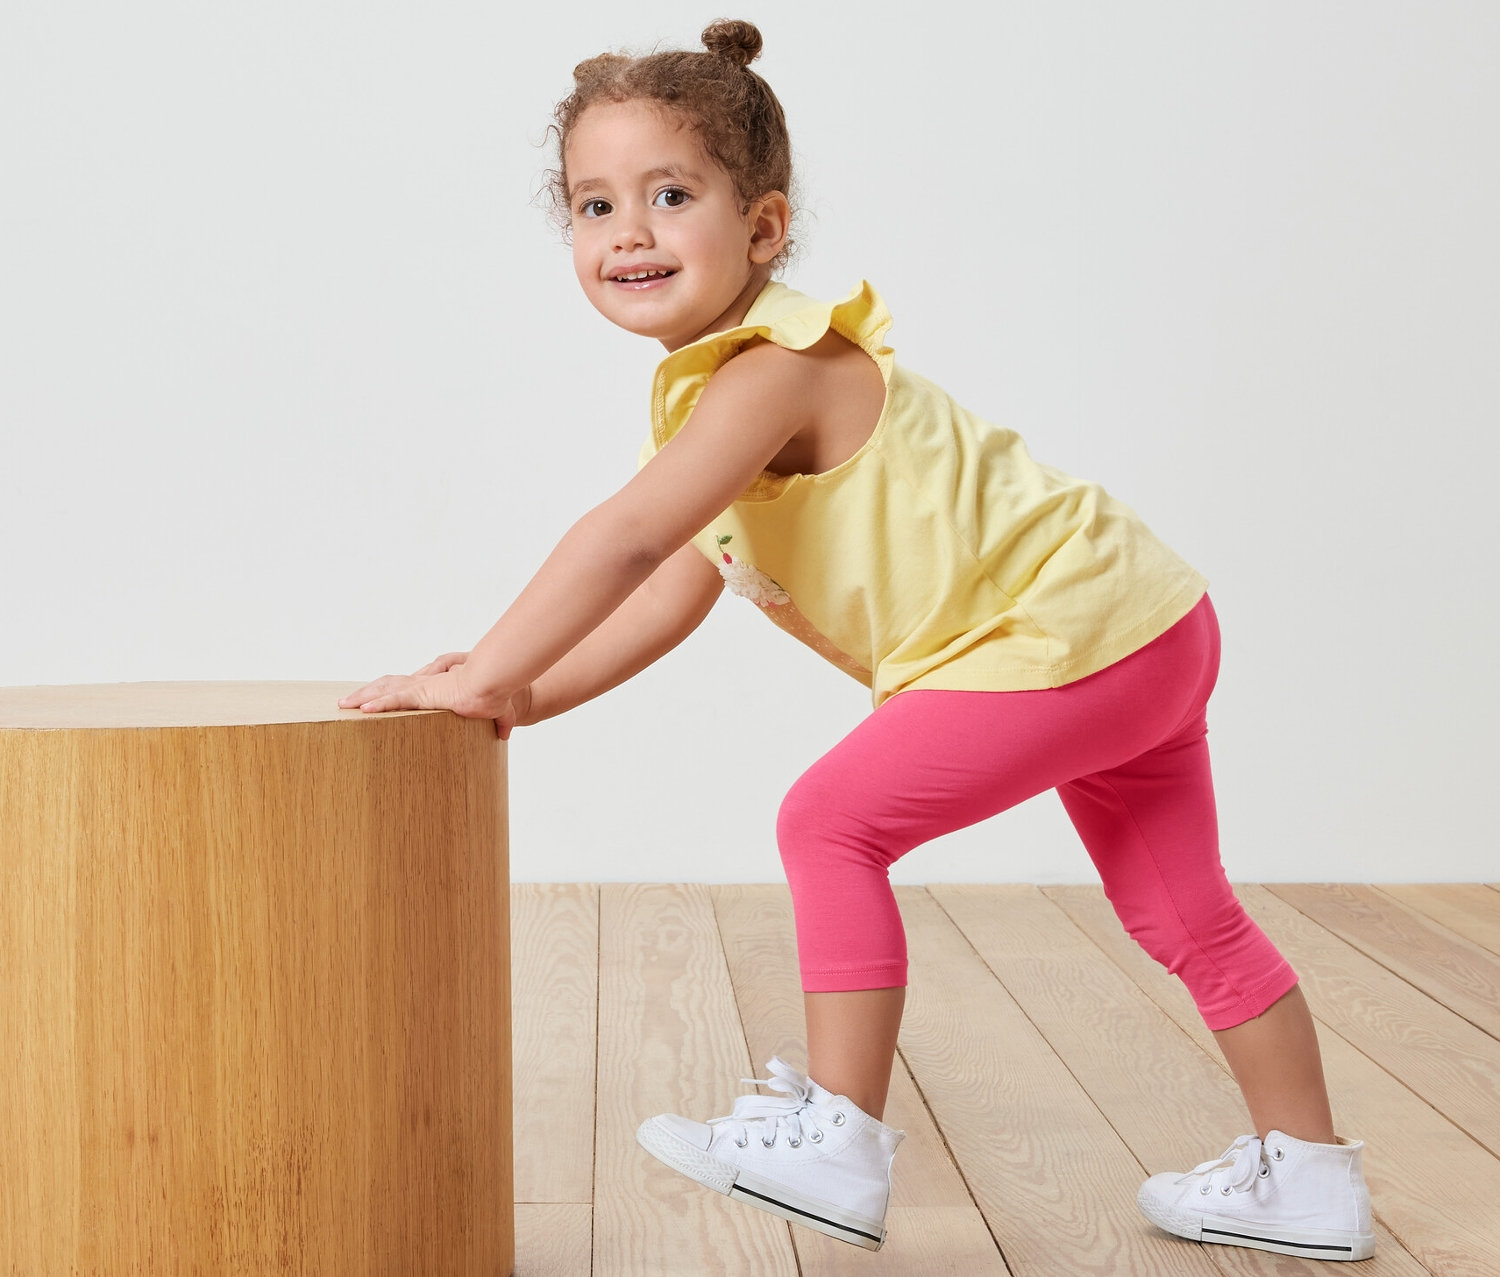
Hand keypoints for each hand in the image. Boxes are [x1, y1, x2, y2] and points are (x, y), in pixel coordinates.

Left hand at [338, 660, 530, 739]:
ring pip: (384, 690)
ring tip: (344, 706)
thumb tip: (505, 735)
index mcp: (435, 688)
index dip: (387, 692)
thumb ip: (500, 721)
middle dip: (366, 693)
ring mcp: (422, 689)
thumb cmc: (496, 692)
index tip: (373, 701)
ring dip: (363, 697)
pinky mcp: (424, 694)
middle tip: (346, 703)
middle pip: (386, 685)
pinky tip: (363, 710)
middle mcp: (424, 685)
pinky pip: (395, 699)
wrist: (496, 684)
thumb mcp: (497, 710)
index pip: (405, 687)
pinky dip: (378, 703)